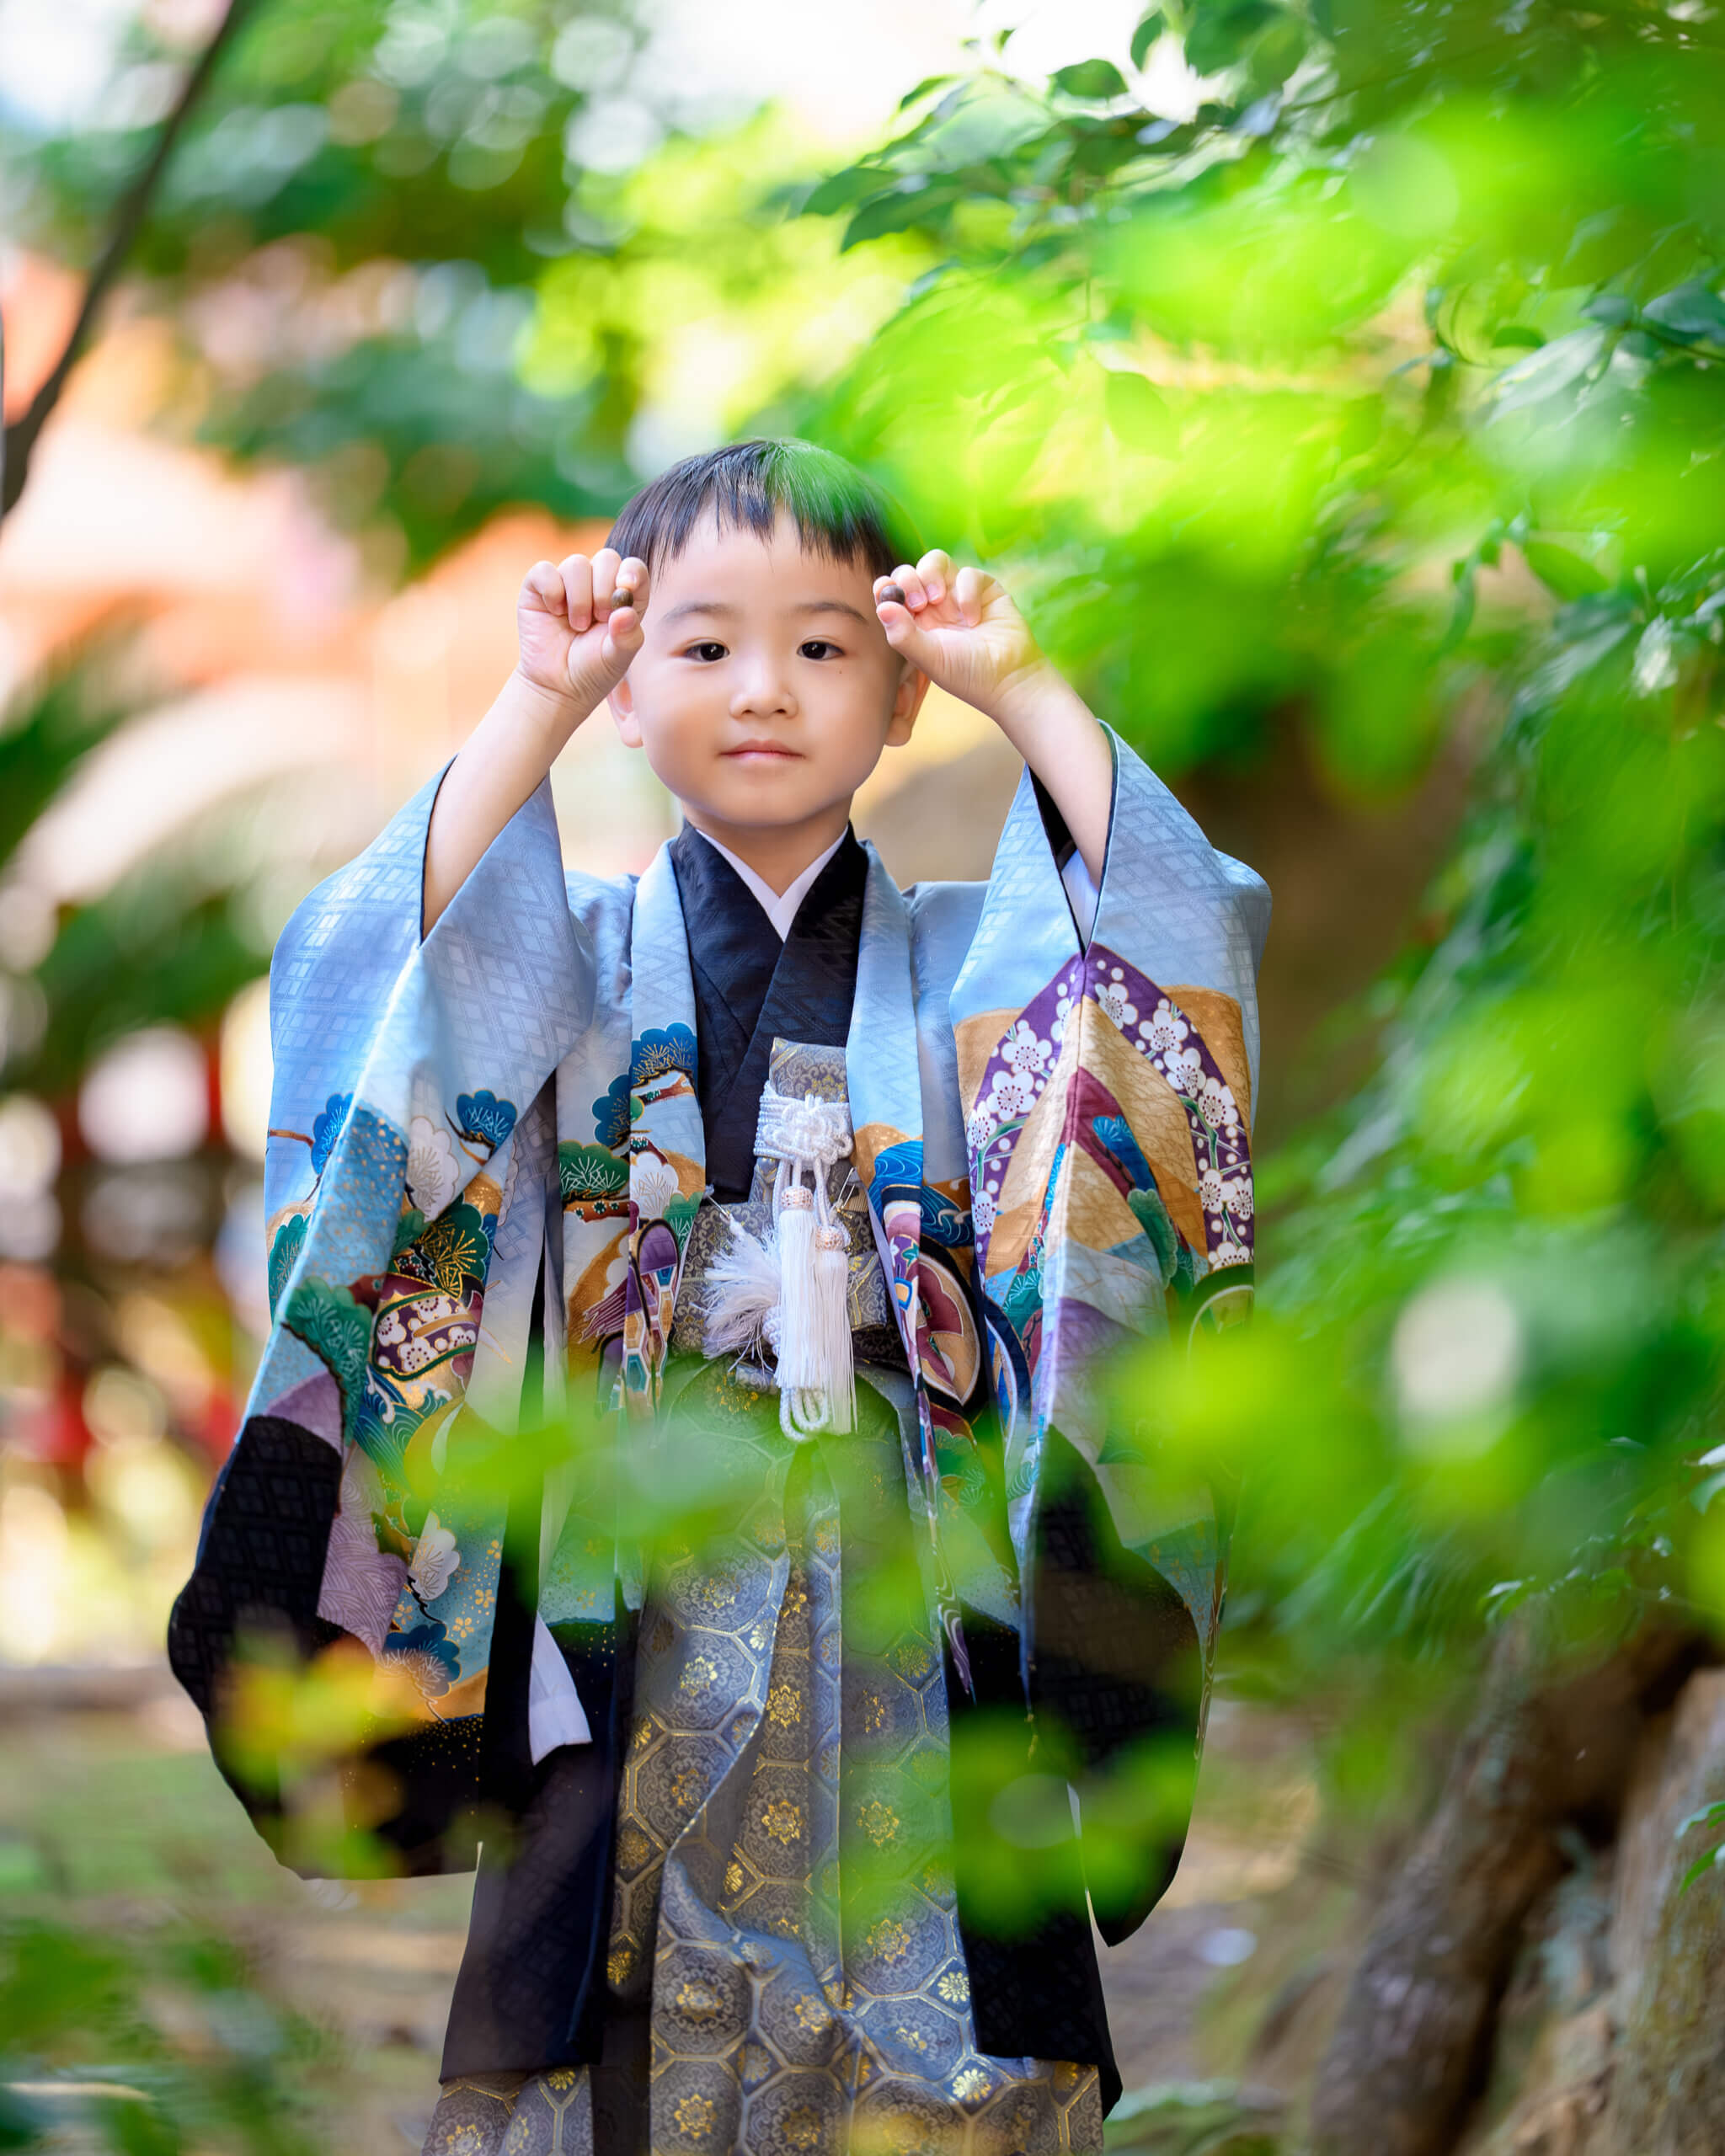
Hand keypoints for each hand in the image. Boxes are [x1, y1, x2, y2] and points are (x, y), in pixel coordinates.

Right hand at [516, 548, 650, 716]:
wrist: (557, 686)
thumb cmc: (593, 671)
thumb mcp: (617, 659)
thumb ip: (627, 637)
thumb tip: (625, 613)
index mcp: (624, 597)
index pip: (634, 568)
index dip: (632, 572)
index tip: (626, 587)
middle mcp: (597, 584)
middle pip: (607, 558)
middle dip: (604, 590)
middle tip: (599, 619)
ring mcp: (568, 583)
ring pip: (576, 564)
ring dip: (579, 598)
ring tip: (577, 626)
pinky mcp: (539, 587)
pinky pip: (544, 570)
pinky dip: (551, 590)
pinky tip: (554, 613)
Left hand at [873, 550, 1049, 722]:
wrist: (1010, 678)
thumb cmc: (967, 675)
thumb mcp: (930, 659)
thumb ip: (903, 635)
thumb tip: (882, 607)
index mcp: (915, 623)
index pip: (892, 595)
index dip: (886, 587)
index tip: (885, 589)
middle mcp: (934, 606)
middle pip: (909, 572)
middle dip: (909, 581)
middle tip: (919, 604)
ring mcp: (958, 595)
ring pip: (935, 562)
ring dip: (930, 574)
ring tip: (938, 599)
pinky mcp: (984, 588)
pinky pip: (967, 573)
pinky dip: (967, 592)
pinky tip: (973, 619)